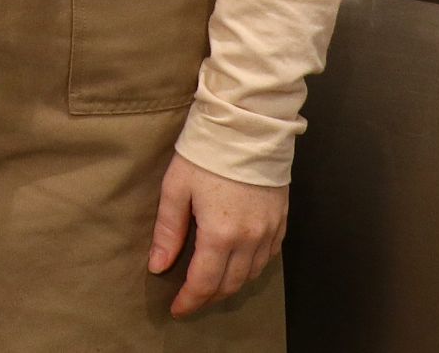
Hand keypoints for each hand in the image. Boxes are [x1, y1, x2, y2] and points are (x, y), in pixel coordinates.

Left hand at [150, 152, 287, 317]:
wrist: (247, 128)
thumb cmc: (205, 154)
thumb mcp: (176, 188)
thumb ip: (168, 231)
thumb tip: (158, 266)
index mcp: (220, 234)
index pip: (205, 282)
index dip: (190, 300)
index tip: (177, 310)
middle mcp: (250, 239)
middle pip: (230, 284)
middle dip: (209, 297)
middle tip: (191, 300)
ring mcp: (269, 231)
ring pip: (251, 274)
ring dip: (231, 285)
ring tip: (211, 287)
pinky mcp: (281, 221)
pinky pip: (268, 257)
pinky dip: (252, 268)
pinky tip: (238, 265)